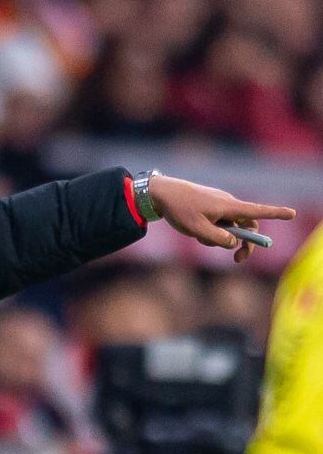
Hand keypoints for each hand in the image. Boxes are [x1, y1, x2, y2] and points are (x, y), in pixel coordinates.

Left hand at [148, 175, 295, 262]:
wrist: (162, 194)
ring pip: (229, 228)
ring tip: (198, 236)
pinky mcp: (211, 209)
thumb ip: (218, 239)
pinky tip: (194, 230)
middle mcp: (228, 204)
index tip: (292, 213)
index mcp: (229, 206)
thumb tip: (234, 242)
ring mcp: (220, 206)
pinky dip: (211, 232)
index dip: (276, 213)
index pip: (258, 211)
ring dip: (219, 238)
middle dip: (245, 243)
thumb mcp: (198, 229)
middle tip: (238, 259)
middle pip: (247, 226)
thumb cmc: (179, 210)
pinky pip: (218, 224)